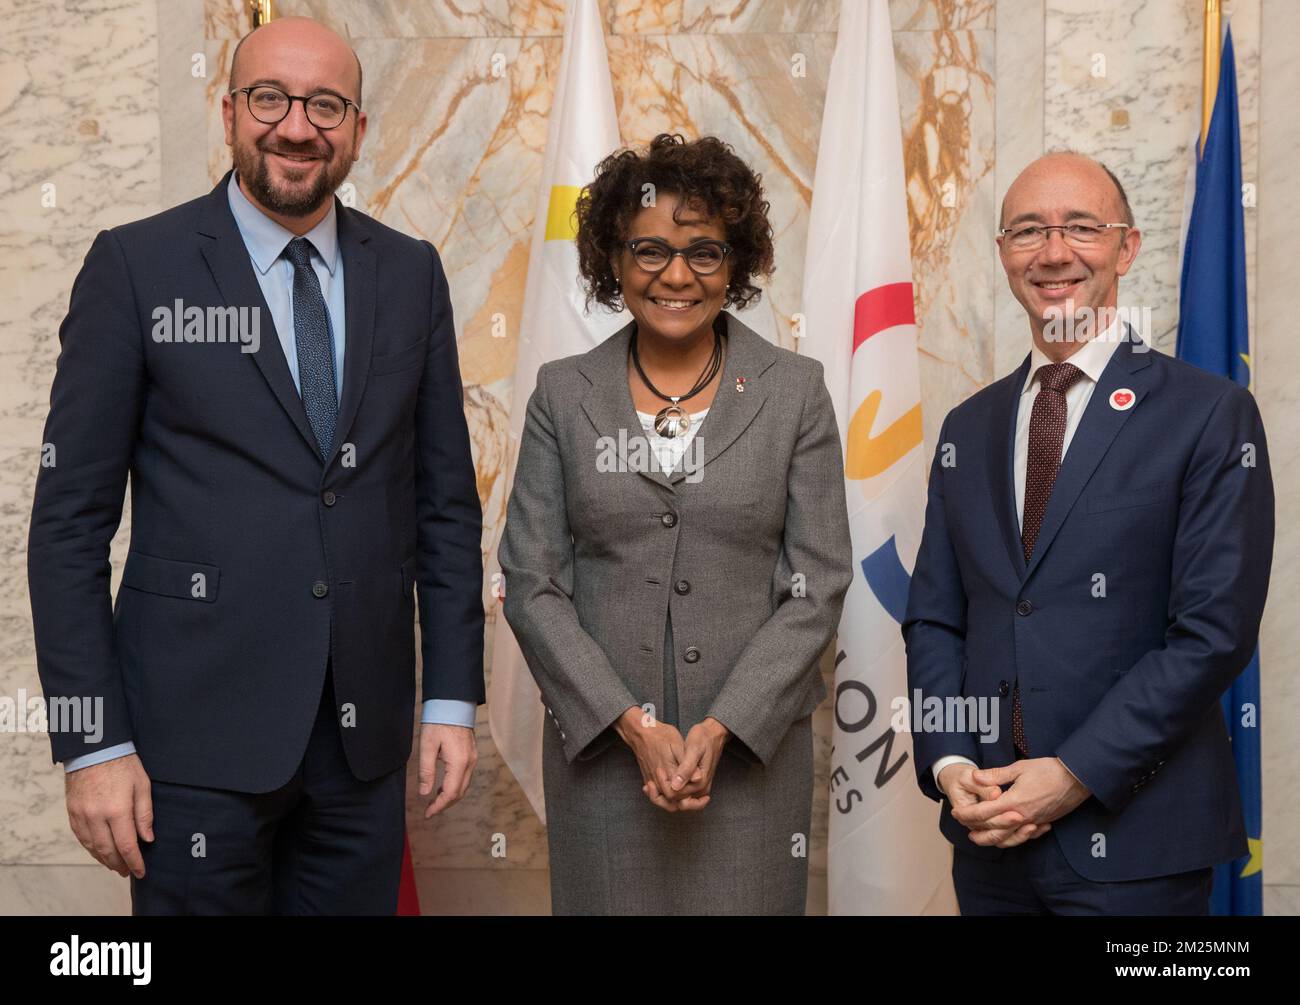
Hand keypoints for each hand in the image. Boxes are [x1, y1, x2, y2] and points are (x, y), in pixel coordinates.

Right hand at [65, 753, 152, 878]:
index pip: (126, 846)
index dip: (134, 862)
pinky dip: (90, 848)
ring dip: (104, 859)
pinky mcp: (72, 812)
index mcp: (117, 810)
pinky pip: (81, 837)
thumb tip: (147, 839)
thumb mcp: (142, 785)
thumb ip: (145, 814)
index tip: (141, 872)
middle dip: (119, 864)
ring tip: (115, 865)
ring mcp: (81, 815)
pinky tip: (99, 851)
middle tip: (128, 872)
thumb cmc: (123, 763)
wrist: (94, 748)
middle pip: (107, 850)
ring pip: (92, 847)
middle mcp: (96, 816)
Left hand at [418, 723, 477, 817]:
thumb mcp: (427, 746)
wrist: (453, 704)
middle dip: (445, 804)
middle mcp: (469, 762)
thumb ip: (426, 771)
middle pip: (460, 792)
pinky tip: (444, 786)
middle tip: (430, 810)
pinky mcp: (471, 754)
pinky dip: (455, 786)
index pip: (451, 793)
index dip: (439, 806)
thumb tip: (424, 792)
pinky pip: (465, 776)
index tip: (428, 813)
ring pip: (464, 785)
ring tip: (434, 800)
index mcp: (459, 762)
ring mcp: (472, 758)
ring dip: (450, 796)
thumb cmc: (439, 722)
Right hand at [613, 706, 691, 812]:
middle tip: (699, 799)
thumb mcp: (678, 745)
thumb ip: (687, 765)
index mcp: (668, 773)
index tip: (704, 796)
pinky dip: (666, 797)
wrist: (640, 732)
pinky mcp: (648, 778)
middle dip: (685, 803)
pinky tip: (677, 791)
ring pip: (662, 800)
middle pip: (670, 803)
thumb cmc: (660, 735)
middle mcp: (658, 780)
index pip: (679, 795)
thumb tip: (698, 779)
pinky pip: (656, 794)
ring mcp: (651, 780)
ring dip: (675, 802)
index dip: (692, 799)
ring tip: (689, 798)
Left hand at [658, 718, 728, 809]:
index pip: (676, 795)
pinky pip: (680, 795)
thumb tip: (676, 786)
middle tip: (651, 781)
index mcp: (700, 783)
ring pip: (676, 802)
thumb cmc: (703, 739)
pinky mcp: (694, 785)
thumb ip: (686, 769)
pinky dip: (667, 791)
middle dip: (661, 794)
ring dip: (662, 796)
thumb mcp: (694, 750)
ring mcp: (697, 789)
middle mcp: (700, 790)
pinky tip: (657, 782)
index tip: (658, 770)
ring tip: (650, 785)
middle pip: (675, 803)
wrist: (713, 735)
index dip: (664, 785)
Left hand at [939, 761, 1049, 847]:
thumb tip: (976, 776)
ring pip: (1009, 838)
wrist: (1078, 778)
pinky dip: (1013, 838)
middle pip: (994, 830)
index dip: (967, 814)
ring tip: (980, 836)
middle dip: (976, 829)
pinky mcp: (1043, 822)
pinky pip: (1025, 836)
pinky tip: (1007, 834)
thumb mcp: (1020, 767)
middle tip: (963, 826)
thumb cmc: (1049, 770)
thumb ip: (996, 775)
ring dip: (992, 839)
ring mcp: (1034, 821)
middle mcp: (1023, 816)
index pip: (984, 813)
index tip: (956, 813)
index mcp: (1014, 801)